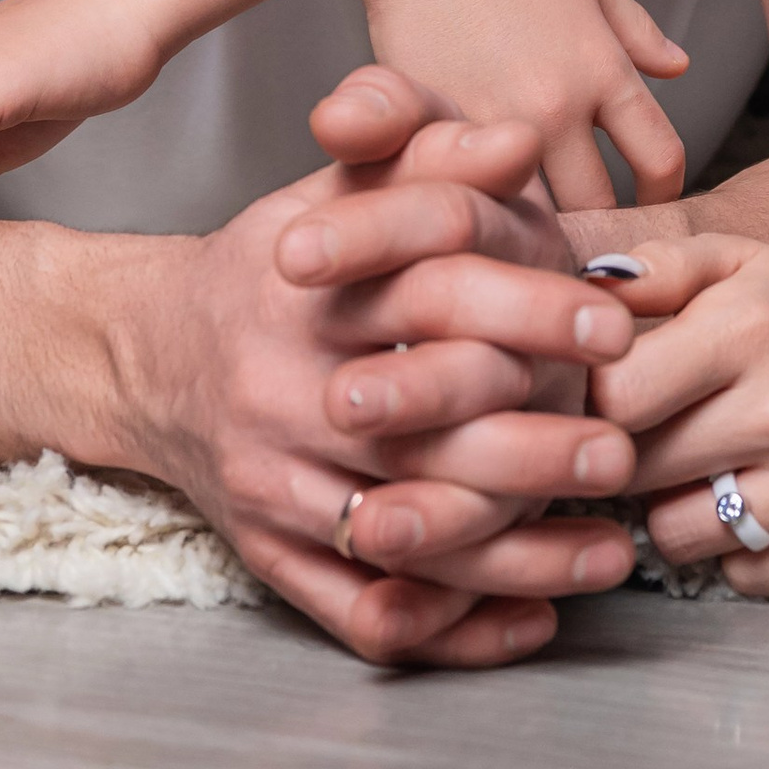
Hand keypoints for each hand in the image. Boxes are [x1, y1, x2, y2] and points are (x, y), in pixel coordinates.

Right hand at [114, 73, 644, 667]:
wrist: (149, 355)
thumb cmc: (271, 267)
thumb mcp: (335, 187)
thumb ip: (425, 150)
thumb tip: (517, 138)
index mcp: (302, 289)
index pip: (426, 294)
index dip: (526, 308)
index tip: (613, 324)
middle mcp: (280, 392)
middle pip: (419, 432)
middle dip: (532, 450)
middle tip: (619, 450)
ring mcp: (273, 484)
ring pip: (404, 538)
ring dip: (515, 556)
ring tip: (608, 551)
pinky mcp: (271, 556)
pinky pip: (364, 613)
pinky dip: (452, 630)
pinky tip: (532, 618)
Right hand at [350, 0, 689, 210]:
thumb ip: (636, 31)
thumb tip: (680, 69)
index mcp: (602, 67)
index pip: (659, 159)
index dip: (663, 194)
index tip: (649, 203)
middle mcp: (555, 106)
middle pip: (597, 208)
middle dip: (599, 224)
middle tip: (589, 231)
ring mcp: (492, 122)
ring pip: (528, 212)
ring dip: (533, 222)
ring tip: (530, 226)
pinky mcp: (436, 130)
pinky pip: (467, 187)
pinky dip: (475, 195)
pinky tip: (472, 192)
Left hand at [584, 234, 768, 596]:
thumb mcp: (745, 266)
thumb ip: (658, 269)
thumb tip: (582, 295)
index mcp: (756, 326)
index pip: (618, 397)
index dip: (591, 406)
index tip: (599, 402)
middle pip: (640, 471)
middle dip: (628, 459)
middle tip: (650, 438)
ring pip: (679, 534)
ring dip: (676, 510)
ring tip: (707, 471)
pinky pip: (742, 577)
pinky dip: (737, 551)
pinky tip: (760, 503)